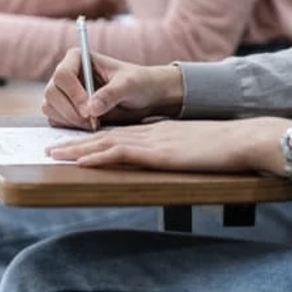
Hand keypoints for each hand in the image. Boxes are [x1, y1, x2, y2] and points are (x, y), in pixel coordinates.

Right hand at [43, 49, 183, 129]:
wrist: (144, 97)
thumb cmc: (138, 83)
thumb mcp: (129, 85)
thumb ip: (110, 94)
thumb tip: (91, 109)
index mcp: (78, 58)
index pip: (62, 74)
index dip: (73, 94)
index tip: (90, 111)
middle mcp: (67, 73)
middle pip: (52, 92)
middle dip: (70, 111)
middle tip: (91, 122)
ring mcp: (64, 92)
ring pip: (50, 107)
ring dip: (69, 120)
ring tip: (93, 124)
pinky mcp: (65, 109)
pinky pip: (55, 119)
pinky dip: (68, 126)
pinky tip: (89, 126)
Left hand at [47, 117, 291, 174]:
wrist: (240, 139)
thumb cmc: (221, 145)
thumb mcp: (189, 145)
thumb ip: (173, 148)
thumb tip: (161, 155)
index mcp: (155, 131)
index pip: (116, 134)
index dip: (92, 138)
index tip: (73, 144)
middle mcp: (148, 132)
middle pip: (104, 135)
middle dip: (75, 142)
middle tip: (51, 148)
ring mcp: (151, 141)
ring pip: (105, 143)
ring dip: (78, 149)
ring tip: (55, 154)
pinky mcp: (157, 152)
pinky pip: (121, 154)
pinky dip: (98, 156)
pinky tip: (82, 161)